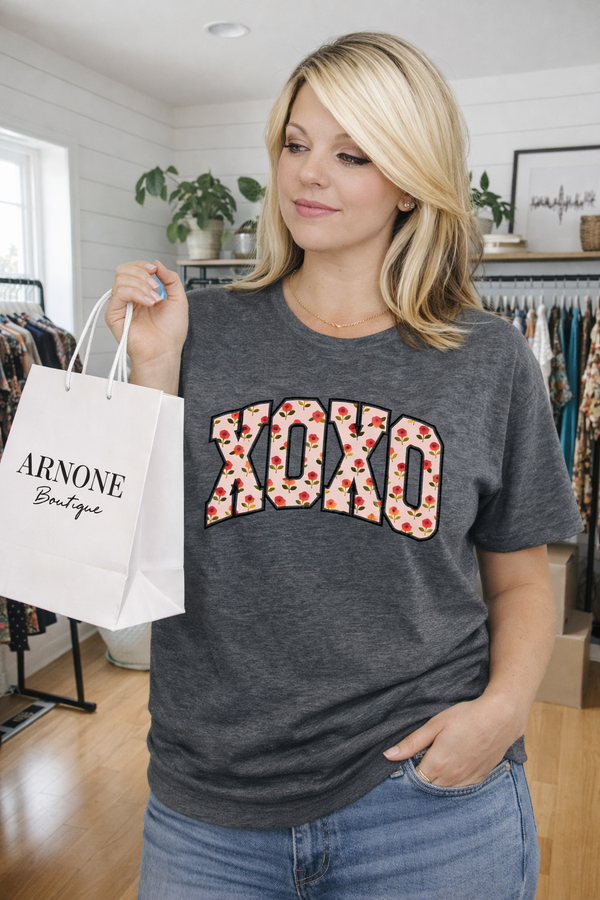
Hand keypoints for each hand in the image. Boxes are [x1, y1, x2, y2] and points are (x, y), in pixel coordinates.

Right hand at [106, 260, 187, 385]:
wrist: (165, 351)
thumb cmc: (171, 332)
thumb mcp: (179, 299)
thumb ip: (171, 279)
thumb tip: (157, 263)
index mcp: (141, 293)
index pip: (133, 269)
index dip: (143, 265)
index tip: (155, 271)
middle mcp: (128, 298)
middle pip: (123, 270)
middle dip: (142, 272)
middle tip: (156, 286)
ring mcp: (120, 305)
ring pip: (121, 278)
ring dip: (141, 284)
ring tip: (154, 299)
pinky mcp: (113, 314)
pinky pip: (119, 292)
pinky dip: (136, 293)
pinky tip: (148, 302)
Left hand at [383, 693, 522, 786]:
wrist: (500, 718)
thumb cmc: (466, 717)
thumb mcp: (435, 725)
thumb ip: (411, 743)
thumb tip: (388, 755)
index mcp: (438, 764)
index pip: (414, 779)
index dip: (407, 772)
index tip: (406, 761)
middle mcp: (452, 778)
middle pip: (428, 786)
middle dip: (421, 777)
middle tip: (420, 759)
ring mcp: (467, 780)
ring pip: (444, 789)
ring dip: (436, 781)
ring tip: (436, 762)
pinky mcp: (479, 778)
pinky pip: (460, 788)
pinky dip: (452, 782)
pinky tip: (452, 767)